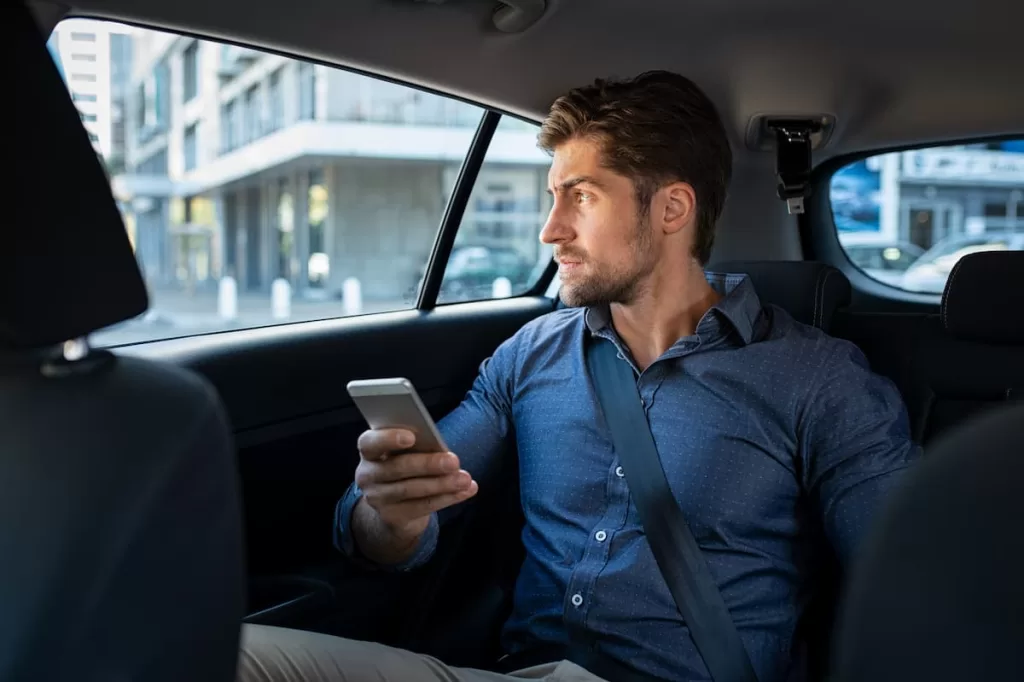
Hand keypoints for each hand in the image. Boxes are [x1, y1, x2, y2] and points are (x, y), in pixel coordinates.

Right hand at [354, 428, 477, 540]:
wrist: (395, 505)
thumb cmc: (406, 465)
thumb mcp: (407, 452)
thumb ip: (418, 447)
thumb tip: (441, 449)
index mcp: (369, 450)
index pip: (370, 442)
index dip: (388, 438)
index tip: (412, 436)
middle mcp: (368, 475)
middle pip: (397, 467)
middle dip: (428, 464)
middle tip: (454, 461)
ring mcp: (377, 498)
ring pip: (411, 489)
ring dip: (442, 484)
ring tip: (465, 478)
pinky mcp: (392, 517)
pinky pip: (422, 507)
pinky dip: (447, 498)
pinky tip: (465, 491)